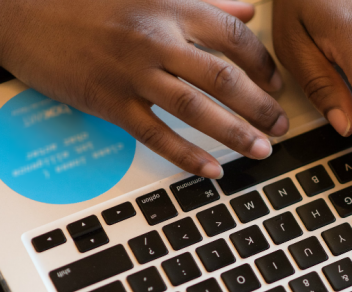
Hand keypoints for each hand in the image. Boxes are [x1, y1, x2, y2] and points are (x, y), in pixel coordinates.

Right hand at [0, 0, 288, 178]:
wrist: (20, 9)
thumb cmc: (87, 0)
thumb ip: (205, 0)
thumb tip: (248, 10)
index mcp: (172, 7)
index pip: (236, 36)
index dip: (264, 64)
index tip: (277, 85)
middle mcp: (157, 39)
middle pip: (224, 77)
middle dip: (260, 106)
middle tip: (280, 127)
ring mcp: (132, 73)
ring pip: (196, 109)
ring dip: (235, 133)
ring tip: (262, 150)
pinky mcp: (109, 102)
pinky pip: (156, 135)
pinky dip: (187, 155)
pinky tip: (212, 170)